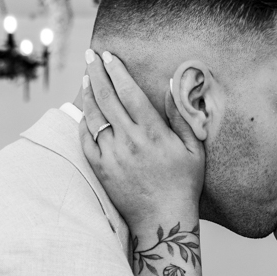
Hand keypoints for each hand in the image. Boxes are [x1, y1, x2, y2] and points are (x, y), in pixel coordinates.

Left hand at [79, 50, 204, 233]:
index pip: (129, 92)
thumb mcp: (193, 149)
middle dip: (97, 72)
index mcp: (153, 133)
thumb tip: (172, 84)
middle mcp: (129, 141)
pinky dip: (83, 121)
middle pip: (107, 98)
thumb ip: (182, 115)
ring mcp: (111, 155)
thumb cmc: (183, 183)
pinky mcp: (100, 169)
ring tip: (86, 76)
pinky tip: (85, 110)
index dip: (117, 71)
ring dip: (87, 93)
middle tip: (91, 55)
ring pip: (93, 115)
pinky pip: (86, 139)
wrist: (162, 220)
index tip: (109, 56)